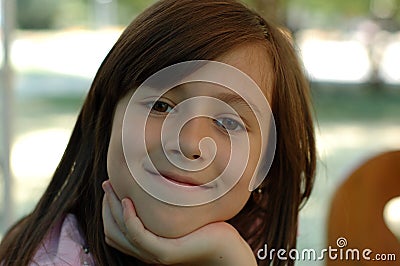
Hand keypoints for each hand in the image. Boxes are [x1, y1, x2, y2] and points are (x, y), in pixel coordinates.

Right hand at [102, 180, 256, 264]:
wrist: (228, 250)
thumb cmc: (207, 229)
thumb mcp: (181, 216)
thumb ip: (167, 207)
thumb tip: (160, 183)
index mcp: (148, 245)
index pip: (114, 231)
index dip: (107, 209)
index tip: (110, 187)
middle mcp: (147, 252)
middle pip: (112, 232)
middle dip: (107, 206)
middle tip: (108, 183)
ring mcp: (155, 254)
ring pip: (121, 233)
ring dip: (113, 209)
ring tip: (114, 189)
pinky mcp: (166, 253)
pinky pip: (139, 236)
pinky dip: (129, 219)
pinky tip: (129, 201)